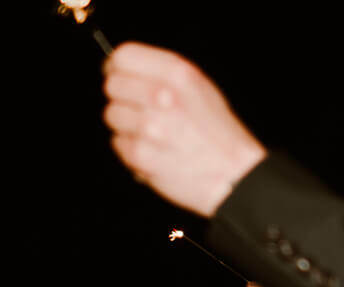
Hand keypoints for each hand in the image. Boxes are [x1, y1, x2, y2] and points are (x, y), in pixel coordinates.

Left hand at [102, 42, 267, 217]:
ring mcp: (148, 125)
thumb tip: (120, 66)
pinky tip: (153, 150)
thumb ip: (161, 73)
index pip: (123, 57)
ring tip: (151, 133)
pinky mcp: (139, 154)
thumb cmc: (216, 132)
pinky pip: (118, 144)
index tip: (117, 75)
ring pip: (112, 115)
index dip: (115, 67)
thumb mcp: (198, 86)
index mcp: (177, 73)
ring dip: (126, 124)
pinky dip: (130, 148)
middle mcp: (161, 95)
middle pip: (113, 85)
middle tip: (140, 109)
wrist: (231, 173)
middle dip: (122, 97)